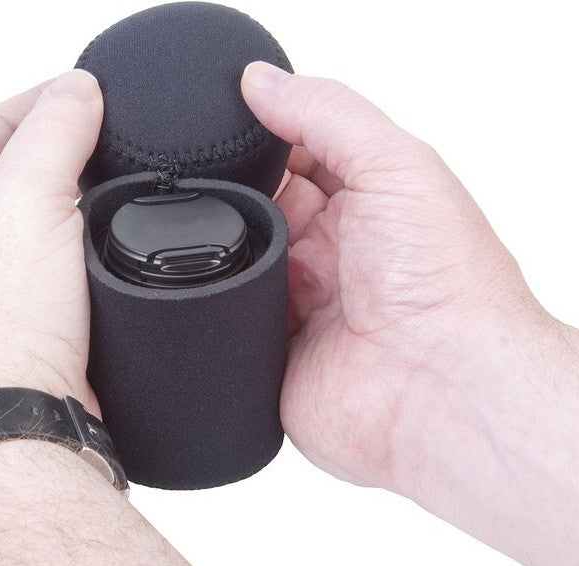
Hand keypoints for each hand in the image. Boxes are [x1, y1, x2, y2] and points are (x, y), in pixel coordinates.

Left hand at [0, 70, 102, 420]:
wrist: (12, 418)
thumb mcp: (24, 196)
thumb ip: (53, 133)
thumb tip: (78, 88)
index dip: (45, 99)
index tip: (96, 93)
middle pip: (22, 168)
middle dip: (70, 149)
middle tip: (119, 138)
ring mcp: (1, 278)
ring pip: (50, 218)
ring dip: (86, 202)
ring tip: (126, 188)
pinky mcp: (37, 314)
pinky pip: (68, 263)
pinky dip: (95, 246)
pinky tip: (119, 245)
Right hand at [242, 62, 578, 565]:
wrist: (442, 391)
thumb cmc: (445, 283)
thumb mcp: (395, 164)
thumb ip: (328, 115)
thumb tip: (260, 81)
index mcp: (363, 207)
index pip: (295, 160)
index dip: (260, 143)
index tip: (224, 129)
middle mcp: (329, 255)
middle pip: (259, 211)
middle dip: (238, 200)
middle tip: (231, 197)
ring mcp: (298, 306)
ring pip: (235, 264)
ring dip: (225, 253)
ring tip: (226, 247)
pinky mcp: (270, 354)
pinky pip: (224, 322)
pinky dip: (213, 307)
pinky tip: (213, 292)